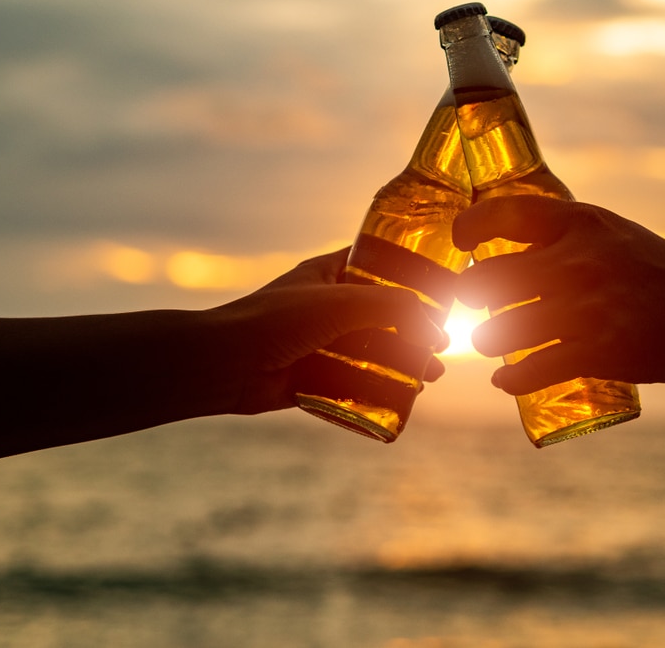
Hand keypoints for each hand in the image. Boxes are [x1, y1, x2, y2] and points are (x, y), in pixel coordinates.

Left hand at [214, 248, 447, 413]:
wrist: (222, 365)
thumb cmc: (275, 321)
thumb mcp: (339, 302)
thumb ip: (390, 307)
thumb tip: (434, 329)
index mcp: (329, 275)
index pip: (378, 265)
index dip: (410, 276)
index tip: (442, 291)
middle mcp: (327, 307)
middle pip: (383, 315)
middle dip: (415, 330)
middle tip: (442, 344)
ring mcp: (320, 343)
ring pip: (372, 351)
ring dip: (402, 363)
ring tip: (431, 376)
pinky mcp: (314, 378)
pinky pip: (354, 384)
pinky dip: (378, 390)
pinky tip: (402, 398)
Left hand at [453, 196, 664, 393]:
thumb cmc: (662, 273)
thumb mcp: (615, 233)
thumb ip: (566, 234)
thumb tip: (509, 240)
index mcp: (581, 223)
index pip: (503, 213)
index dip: (470, 226)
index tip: (462, 241)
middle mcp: (575, 262)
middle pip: (486, 280)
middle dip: (469, 295)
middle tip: (475, 303)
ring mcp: (582, 310)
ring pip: (496, 331)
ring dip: (484, 341)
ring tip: (490, 342)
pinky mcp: (592, 354)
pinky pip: (527, 372)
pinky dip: (509, 380)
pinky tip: (506, 380)